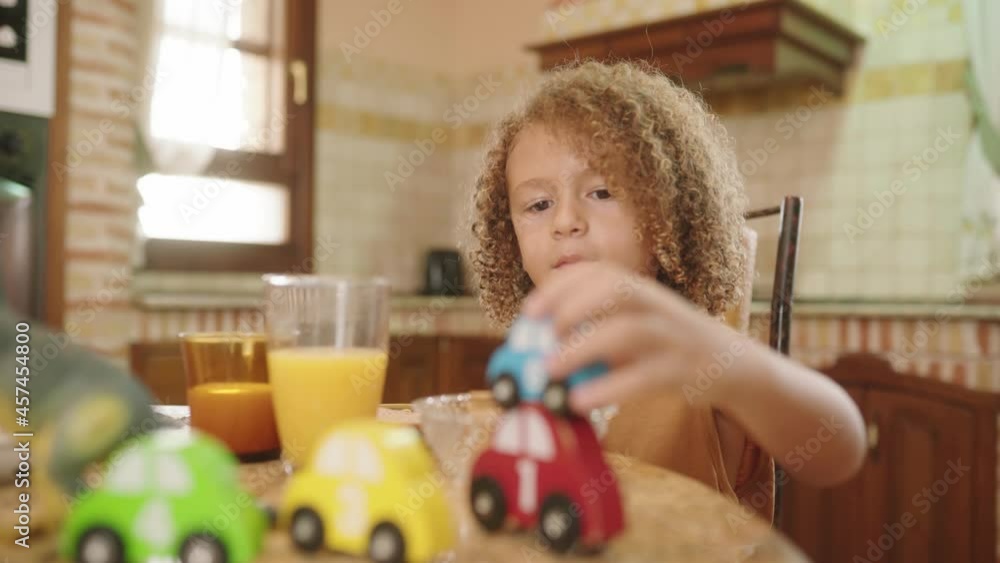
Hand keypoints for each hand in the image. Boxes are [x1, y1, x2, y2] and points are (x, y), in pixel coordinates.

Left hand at [522, 261, 747, 412]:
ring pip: (628, 330)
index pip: (597, 273)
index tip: (530, 311)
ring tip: (550, 369)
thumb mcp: (632, 328)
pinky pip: (644, 377)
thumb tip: (538, 351)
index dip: (560, 287)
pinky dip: (609, 388)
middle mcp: (656, 305)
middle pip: (615, 290)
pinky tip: (580, 400)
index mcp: (640, 290)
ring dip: (584, 347)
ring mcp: (672, 336)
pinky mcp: (682, 370)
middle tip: (543, 335)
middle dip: (573, 306)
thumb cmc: (665, 345)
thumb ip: (594, 332)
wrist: (729, 364)